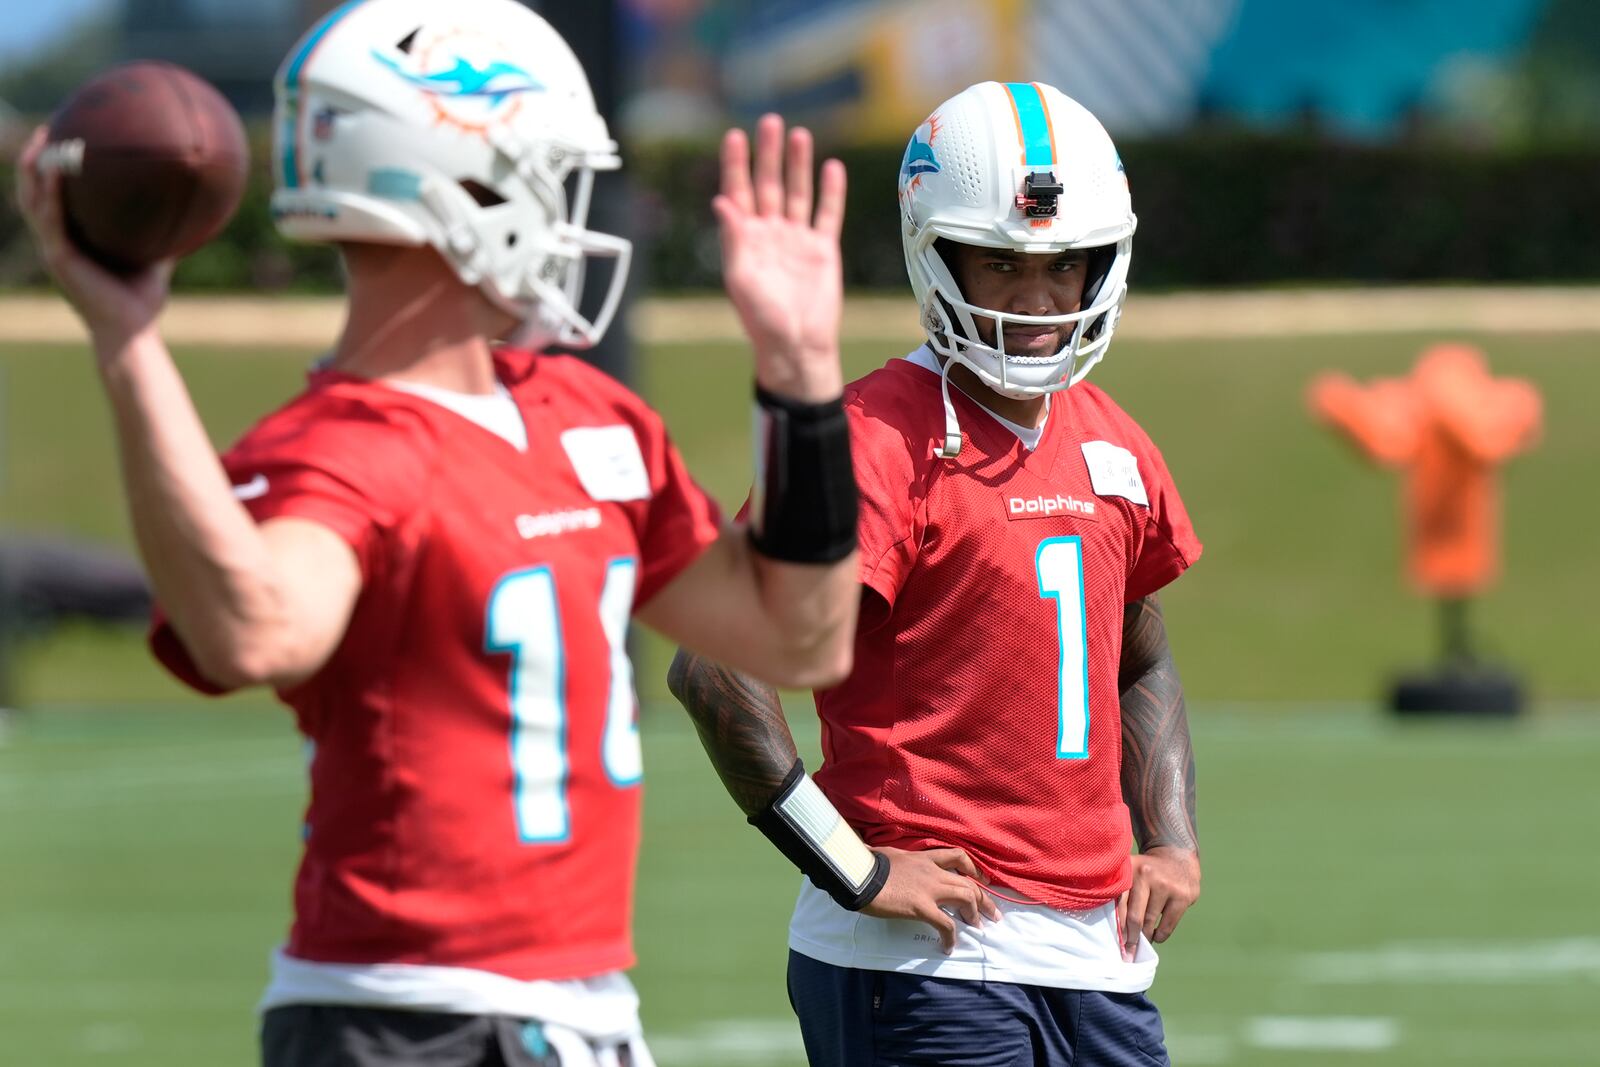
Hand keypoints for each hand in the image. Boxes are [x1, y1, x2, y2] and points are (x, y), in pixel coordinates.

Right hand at [15, 125, 172, 350]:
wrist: (131, 332)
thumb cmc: (141, 301)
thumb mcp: (154, 258)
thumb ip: (161, 236)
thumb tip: (190, 215)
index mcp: (71, 242)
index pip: (51, 199)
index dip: (50, 171)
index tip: (62, 139)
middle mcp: (55, 242)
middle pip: (32, 192)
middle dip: (34, 159)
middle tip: (47, 128)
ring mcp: (53, 249)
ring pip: (32, 199)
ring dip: (34, 166)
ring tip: (45, 137)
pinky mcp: (58, 257)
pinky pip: (50, 217)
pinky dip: (51, 190)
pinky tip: (58, 167)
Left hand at [713, 113, 845, 402]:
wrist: (797, 344)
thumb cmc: (762, 319)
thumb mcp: (740, 278)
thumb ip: (733, 238)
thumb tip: (720, 201)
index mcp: (745, 239)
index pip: (738, 192)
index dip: (736, 165)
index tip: (734, 136)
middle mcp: (770, 234)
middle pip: (768, 184)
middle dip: (768, 154)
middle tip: (770, 121)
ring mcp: (797, 240)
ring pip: (797, 192)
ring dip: (797, 165)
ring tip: (800, 134)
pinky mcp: (823, 250)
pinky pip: (828, 214)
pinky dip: (830, 191)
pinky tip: (831, 167)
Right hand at [861, 846, 1001, 954]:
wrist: (859, 874)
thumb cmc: (867, 863)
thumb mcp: (886, 854)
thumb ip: (892, 858)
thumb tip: (879, 857)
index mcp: (923, 857)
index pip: (956, 857)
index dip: (973, 870)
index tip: (981, 881)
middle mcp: (932, 871)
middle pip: (968, 882)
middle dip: (984, 899)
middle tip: (992, 915)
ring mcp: (929, 889)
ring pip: (965, 897)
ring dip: (975, 914)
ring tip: (978, 928)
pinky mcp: (922, 907)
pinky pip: (945, 924)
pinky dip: (950, 936)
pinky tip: (948, 946)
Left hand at [1117, 846, 1200, 960]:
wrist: (1177, 856)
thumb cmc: (1147, 873)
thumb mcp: (1132, 873)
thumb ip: (1121, 894)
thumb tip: (1116, 931)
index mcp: (1129, 869)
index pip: (1119, 905)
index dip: (1117, 927)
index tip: (1116, 944)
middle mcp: (1146, 875)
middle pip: (1134, 916)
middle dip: (1130, 938)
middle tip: (1128, 952)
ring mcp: (1166, 885)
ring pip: (1150, 922)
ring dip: (1145, 938)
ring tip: (1142, 943)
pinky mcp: (1182, 896)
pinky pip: (1167, 924)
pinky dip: (1160, 935)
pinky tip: (1156, 936)